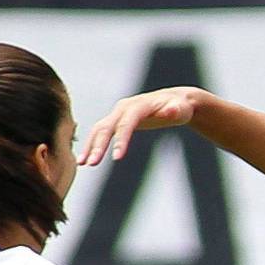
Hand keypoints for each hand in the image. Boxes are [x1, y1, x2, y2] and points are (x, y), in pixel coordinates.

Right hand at [79, 86, 209, 164]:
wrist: (175, 100)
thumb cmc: (180, 107)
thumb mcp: (181, 109)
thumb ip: (175, 110)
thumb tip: (171, 110)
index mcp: (137, 106)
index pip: (126, 123)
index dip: (121, 140)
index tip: (117, 158)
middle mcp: (123, 108)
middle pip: (107, 126)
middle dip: (98, 145)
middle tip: (91, 164)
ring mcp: (118, 113)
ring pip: (99, 129)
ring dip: (90, 146)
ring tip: (83, 164)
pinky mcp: (117, 120)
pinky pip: (101, 132)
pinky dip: (93, 144)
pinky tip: (87, 159)